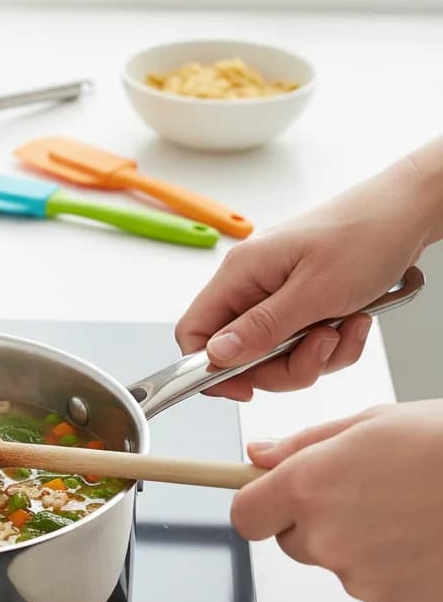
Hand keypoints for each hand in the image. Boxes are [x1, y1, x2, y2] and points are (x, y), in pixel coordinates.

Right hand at [175, 141, 442, 400]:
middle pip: (240, 353)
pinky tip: (354, 321)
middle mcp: (251, 284)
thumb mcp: (314, 292)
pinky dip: (333, 345)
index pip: (195, 331)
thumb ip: (261, 328)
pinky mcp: (301, 302)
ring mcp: (275, 294)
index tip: (244, 388)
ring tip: (345, 327)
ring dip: (315, 355)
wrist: (406, 213)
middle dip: (284, 365)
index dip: (209, 367)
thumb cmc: (364, 235)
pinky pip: (303, 344)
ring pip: (275, 355)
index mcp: (239, 273)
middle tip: (320, 347)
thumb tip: (215, 354)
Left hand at [232, 400, 442, 601]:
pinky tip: (420, 540)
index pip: (245, 515)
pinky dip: (391, 569)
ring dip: (356, 543)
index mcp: (307, 486)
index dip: (257, 504)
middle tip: (361, 494)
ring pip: (336, 562)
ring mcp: (360, 578)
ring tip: (404, 511)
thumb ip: (302, 446)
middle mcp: (325, 537)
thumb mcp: (367, 424)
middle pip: (290, 540)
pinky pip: (374, 588)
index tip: (267, 497)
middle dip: (312, 520)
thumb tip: (259, 456)